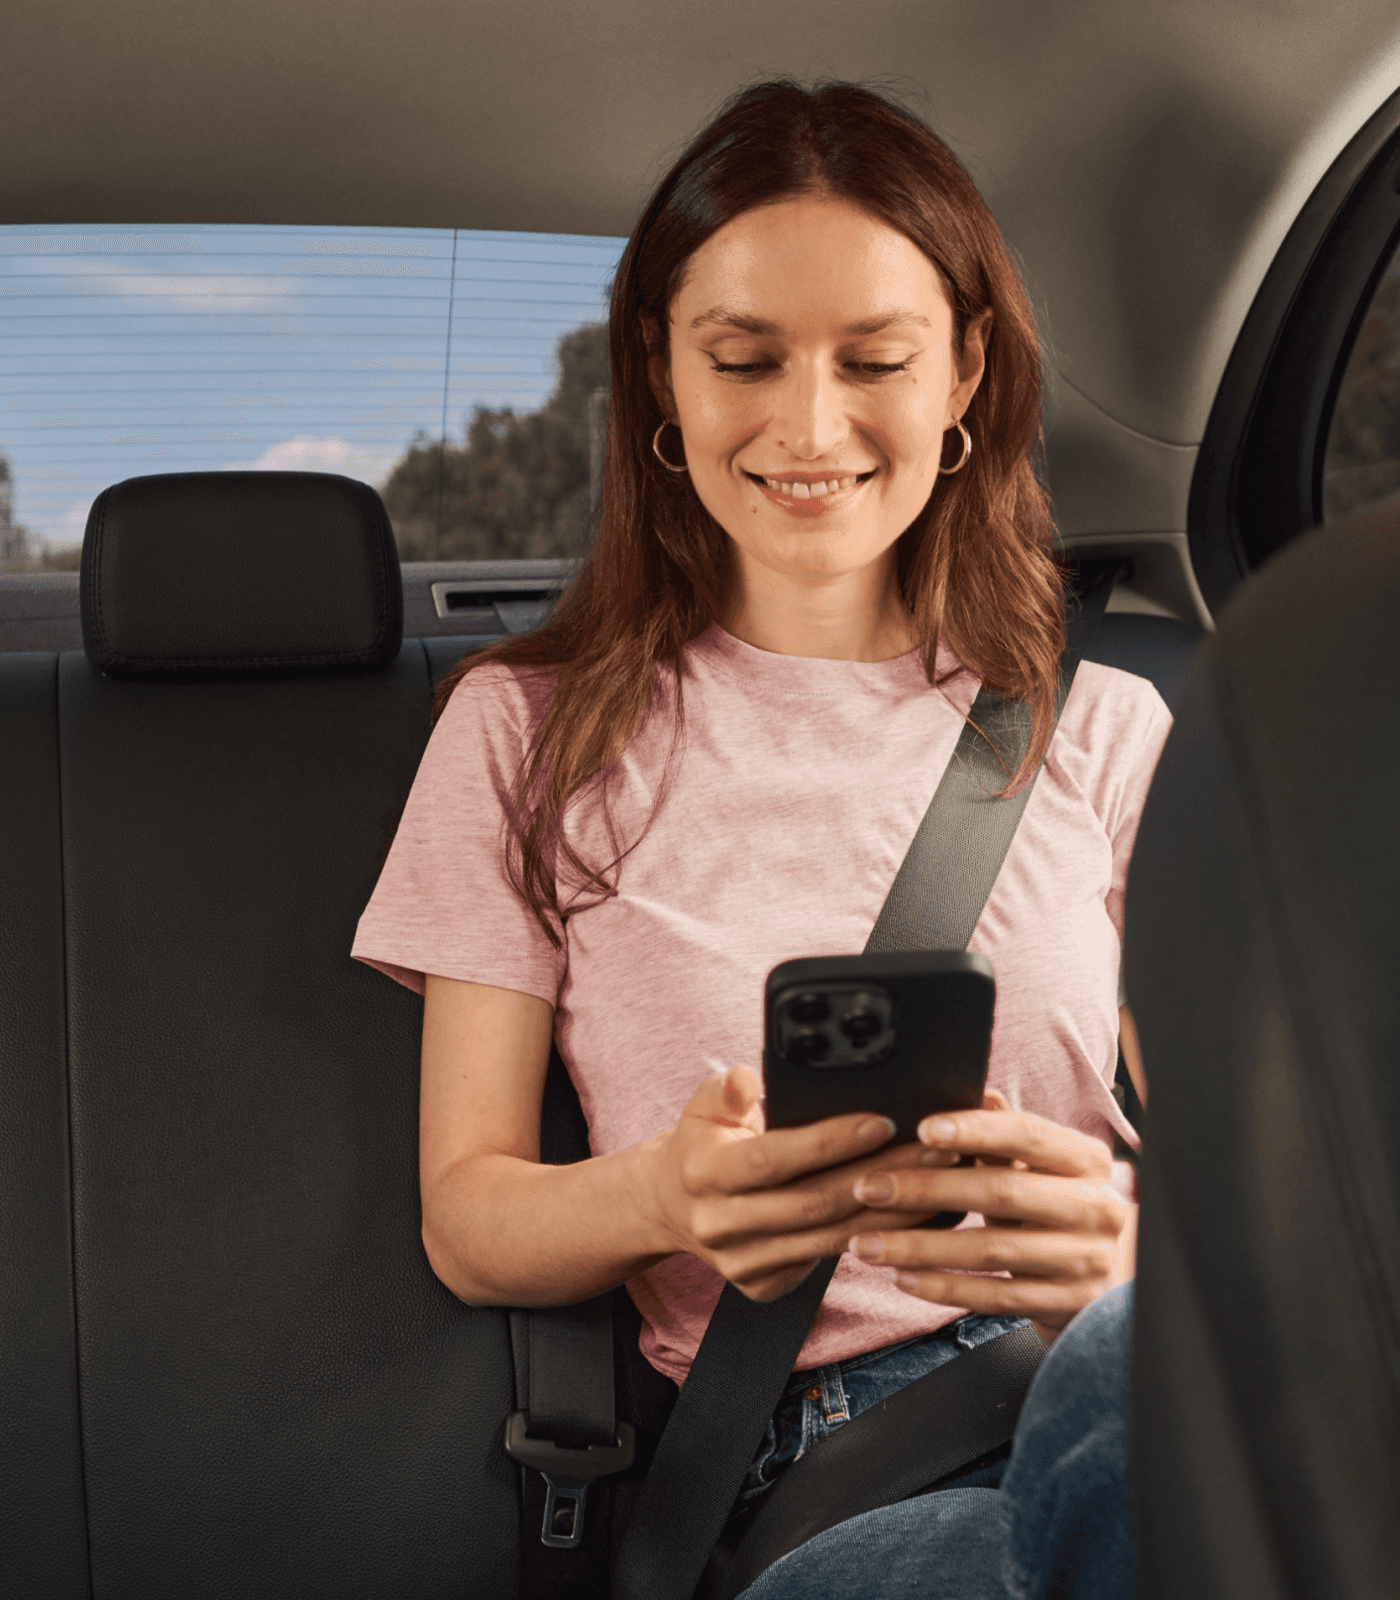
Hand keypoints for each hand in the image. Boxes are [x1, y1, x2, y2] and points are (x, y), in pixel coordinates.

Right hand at [642, 1064, 954, 1301]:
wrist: (670, 1207)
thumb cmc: (701, 1145)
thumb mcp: (702, 1107)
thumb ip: (726, 1089)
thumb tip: (746, 1079)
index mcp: (705, 1174)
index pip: (775, 1159)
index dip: (829, 1142)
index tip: (882, 1120)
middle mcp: (721, 1225)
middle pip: (815, 1202)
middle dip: (882, 1173)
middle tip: (936, 1146)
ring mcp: (743, 1262)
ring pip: (832, 1236)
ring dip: (894, 1210)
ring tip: (940, 1177)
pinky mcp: (765, 1285)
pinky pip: (830, 1258)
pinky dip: (877, 1236)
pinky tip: (916, 1214)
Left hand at [845, 1090, 1133, 1342]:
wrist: (1116, 1277)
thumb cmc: (1061, 1206)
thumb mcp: (1043, 1166)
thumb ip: (1009, 1132)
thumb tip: (978, 1090)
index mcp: (1087, 1160)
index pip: (1028, 1135)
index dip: (976, 1129)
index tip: (922, 1128)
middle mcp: (1095, 1208)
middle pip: (1002, 1192)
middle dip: (927, 1188)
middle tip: (870, 1187)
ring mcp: (1084, 1260)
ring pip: (991, 1250)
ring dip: (921, 1246)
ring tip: (866, 1242)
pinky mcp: (1066, 1304)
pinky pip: (995, 1296)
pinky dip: (944, 1287)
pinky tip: (903, 1278)